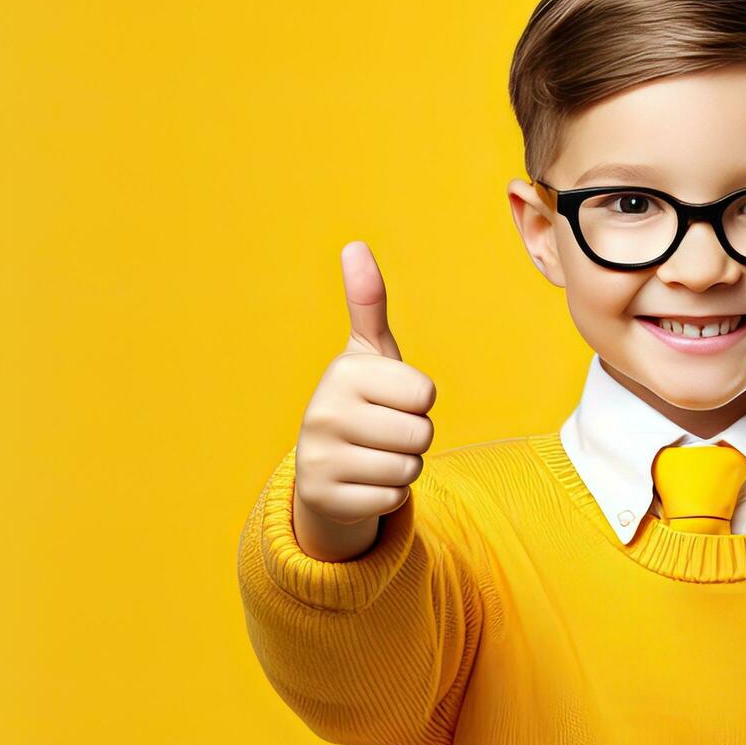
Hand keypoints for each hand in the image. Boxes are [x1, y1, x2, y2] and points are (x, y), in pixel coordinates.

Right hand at [292, 241, 436, 560]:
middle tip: (384, 432)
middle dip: (414, 437)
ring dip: (403, 467)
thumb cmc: (360, 400)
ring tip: (374, 455)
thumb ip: (367, 301)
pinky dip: (387, 495)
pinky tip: (363, 482)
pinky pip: (391, 500)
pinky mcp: (325, 497)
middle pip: (421, 434)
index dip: (418, 401)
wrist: (322, 465)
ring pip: (409, 469)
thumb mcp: (368, 353)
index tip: (391, 399)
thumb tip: (355, 245)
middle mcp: (324, 412)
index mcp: (343, 372)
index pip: (425, 393)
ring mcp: (320, 457)